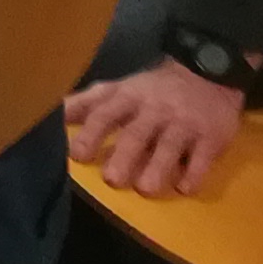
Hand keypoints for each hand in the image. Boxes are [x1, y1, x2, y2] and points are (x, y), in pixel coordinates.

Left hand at [64, 59, 246, 197]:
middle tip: (112, 180)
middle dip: (124, 156)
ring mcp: (184, 123)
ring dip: (158, 167)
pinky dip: (195, 173)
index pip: (105, 115)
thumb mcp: (119, 89)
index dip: (91, 134)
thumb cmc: (152, 89)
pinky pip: (203, 156)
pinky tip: (185, 189)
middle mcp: (154, 110)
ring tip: (146, 189)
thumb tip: (52, 113)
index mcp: (128, 98)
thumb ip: (88, 103)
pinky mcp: (211, 136)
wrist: (206, 73)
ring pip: (169, 145)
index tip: (77, 155)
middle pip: (137, 133)